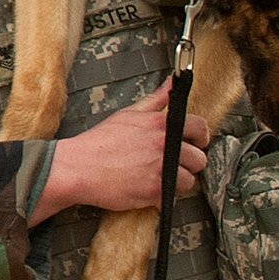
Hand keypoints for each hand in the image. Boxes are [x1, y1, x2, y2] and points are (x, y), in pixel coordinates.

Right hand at [31, 80, 209, 225]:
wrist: (79, 168)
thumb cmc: (100, 142)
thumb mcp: (129, 114)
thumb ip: (156, 100)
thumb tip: (172, 83)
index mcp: (161, 124)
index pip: (200, 127)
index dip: (199, 137)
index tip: (195, 142)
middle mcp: (165, 146)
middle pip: (199, 158)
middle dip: (188, 162)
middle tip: (171, 163)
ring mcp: (161, 169)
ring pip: (190, 180)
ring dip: (178, 181)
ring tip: (158, 176)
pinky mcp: (155, 191)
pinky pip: (174, 196)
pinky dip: (163, 195)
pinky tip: (148, 186)